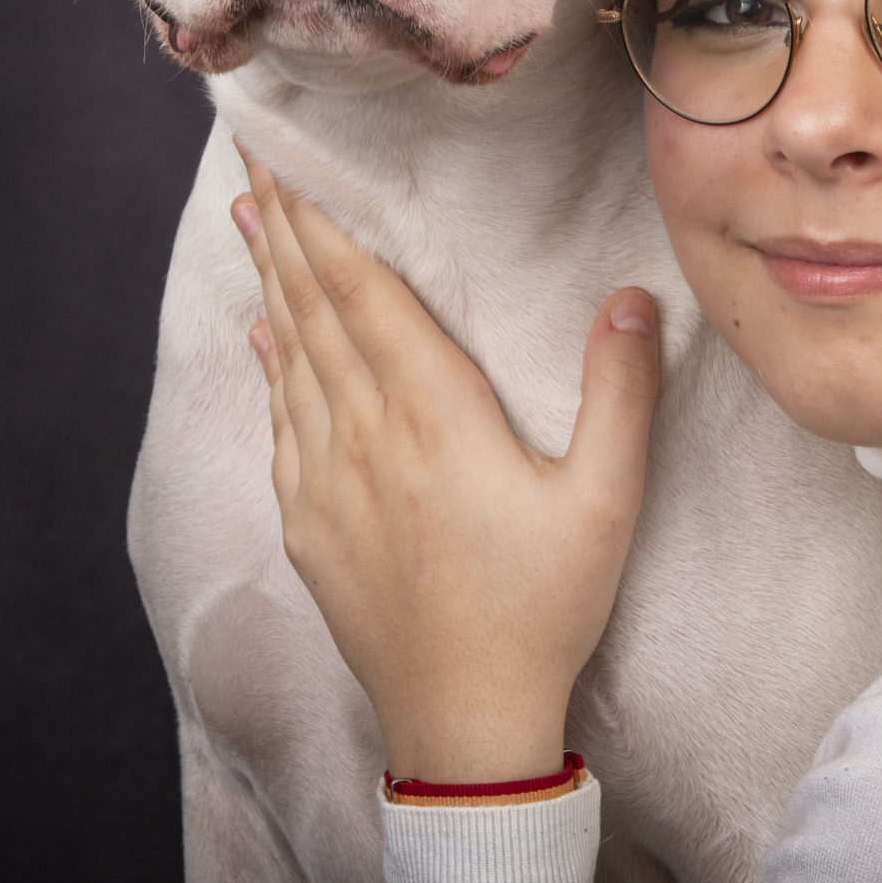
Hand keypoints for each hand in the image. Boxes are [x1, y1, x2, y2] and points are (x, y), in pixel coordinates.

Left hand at [231, 154, 658, 783]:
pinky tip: (263, 339)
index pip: (364, 291)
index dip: (324, 219)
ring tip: (251, 220)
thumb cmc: (542, 608)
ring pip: (291, 358)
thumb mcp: (606, 500)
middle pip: (315, 309)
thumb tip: (630, 294)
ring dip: (271, 283)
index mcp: (432, 414)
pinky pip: (281, 423)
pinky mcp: (309, 527)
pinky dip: (270, 366)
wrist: (463, 724)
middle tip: (250, 157)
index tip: (289, 158)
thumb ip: (620, 392)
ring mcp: (326, 483)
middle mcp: (364, 436)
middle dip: (285, 226)